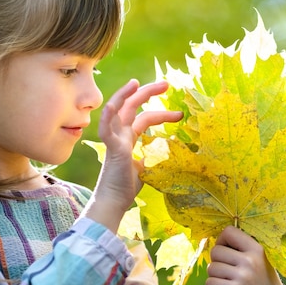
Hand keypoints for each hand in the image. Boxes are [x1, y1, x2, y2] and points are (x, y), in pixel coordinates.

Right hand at [82, 79, 181, 231]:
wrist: (115, 202)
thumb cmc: (126, 187)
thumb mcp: (146, 167)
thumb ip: (151, 156)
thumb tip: (165, 152)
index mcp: (127, 138)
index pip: (144, 118)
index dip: (162, 113)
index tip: (179, 113)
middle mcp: (120, 135)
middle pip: (132, 106)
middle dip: (148, 92)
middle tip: (167, 84)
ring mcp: (114, 140)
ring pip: (117, 110)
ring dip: (126, 95)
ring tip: (138, 83)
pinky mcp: (111, 149)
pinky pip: (106, 130)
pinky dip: (108, 116)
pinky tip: (113, 106)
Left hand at [206, 226, 285, 284]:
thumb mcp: (260, 262)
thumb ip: (242, 249)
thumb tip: (216, 238)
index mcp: (258, 249)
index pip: (229, 231)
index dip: (222, 241)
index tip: (226, 250)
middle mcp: (250, 261)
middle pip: (215, 251)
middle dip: (217, 262)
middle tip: (229, 273)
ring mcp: (242, 277)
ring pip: (211, 268)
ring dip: (216, 277)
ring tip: (230, 284)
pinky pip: (210, 283)